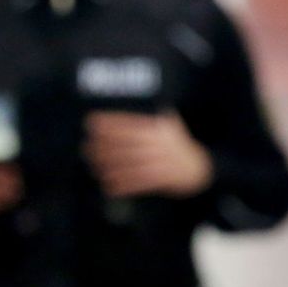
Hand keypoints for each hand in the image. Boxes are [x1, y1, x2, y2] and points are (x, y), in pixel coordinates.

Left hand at [84, 111, 212, 198]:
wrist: (201, 169)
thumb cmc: (181, 145)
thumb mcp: (174, 125)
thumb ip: (158, 115)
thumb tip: (146, 101)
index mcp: (159, 128)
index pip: (130, 124)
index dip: (109, 123)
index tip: (92, 123)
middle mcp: (160, 144)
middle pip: (127, 144)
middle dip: (105, 146)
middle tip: (86, 147)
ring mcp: (161, 162)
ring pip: (131, 164)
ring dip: (110, 166)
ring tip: (94, 166)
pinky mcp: (163, 179)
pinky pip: (139, 183)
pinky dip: (123, 185)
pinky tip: (109, 185)